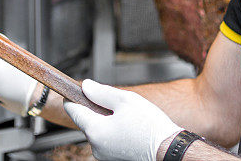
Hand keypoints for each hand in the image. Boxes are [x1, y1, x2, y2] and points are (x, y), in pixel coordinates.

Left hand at [64, 80, 181, 160]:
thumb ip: (101, 92)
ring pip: (98, 130)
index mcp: (95, 131)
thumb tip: (86, 86)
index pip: (73, 111)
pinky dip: (114, 131)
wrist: (169, 149)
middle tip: (115, 102)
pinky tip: (130, 127)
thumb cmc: (150, 127)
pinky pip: (108, 139)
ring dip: (106, 120)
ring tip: (127, 116)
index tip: (71, 91)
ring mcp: (105, 155)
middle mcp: (96, 146)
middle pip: (87, 121)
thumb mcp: (125, 100)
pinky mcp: (114, 158)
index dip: (72, 98)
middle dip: (96, 109)